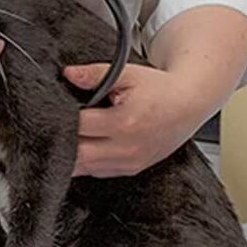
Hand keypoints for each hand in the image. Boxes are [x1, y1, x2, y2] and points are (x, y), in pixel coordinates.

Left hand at [63, 62, 210, 177]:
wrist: (189, 104)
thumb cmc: (161, 89)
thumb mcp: (128, 73)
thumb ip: (95, 74)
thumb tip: (69, 75)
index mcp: (124, 122)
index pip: (79, 127)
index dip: (63, 118)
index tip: (57, 109)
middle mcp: (126, 148)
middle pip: (77, 155)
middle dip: (63, 141)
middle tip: (57, 127)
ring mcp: (129, 163)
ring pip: (85, 169)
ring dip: (72, 155)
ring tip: (71, 136)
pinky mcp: (131, 170)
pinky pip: (98, 173)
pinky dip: (87, 162)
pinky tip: (85, 146)